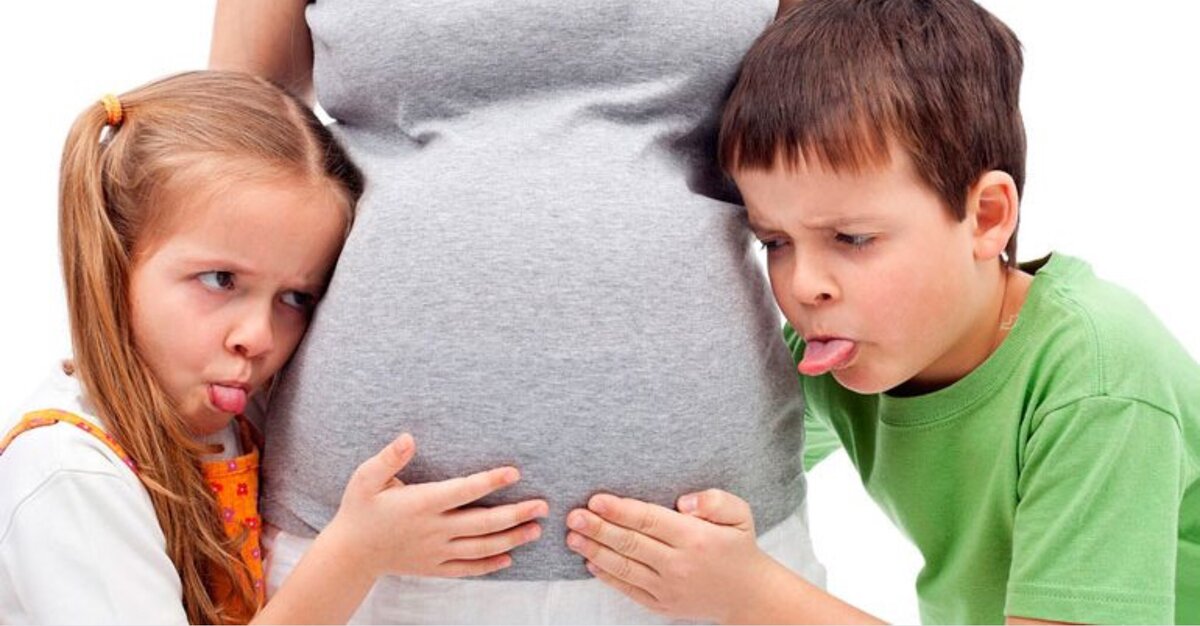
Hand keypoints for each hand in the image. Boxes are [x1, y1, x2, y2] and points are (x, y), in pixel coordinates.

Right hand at [325, 434, 548, 578]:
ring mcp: (435, 552)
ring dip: (511, 539)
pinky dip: (489, 565)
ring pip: (480, 548)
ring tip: (535, 530)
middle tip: (542, 506)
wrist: (350, 553)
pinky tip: (509, 558)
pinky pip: (467, 569)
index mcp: (420, 504)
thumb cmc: (359, 509)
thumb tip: (409, 437)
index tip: (515, 472)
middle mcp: (432, 530)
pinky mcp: (434, 568)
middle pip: (482, 523)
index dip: (490, 480)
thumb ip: (388, 458)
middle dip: (515, 514)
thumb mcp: (365, 478)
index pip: (463, 491)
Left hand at [565, 489, 776, 622]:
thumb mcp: (739, 514)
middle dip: (598, 529)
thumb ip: (714, 501)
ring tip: (573, 537)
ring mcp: (668, 588)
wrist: (747, 594)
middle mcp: (678, 564)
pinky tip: (590, 562)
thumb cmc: (738, 546)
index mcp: (695, 538)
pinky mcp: (661, 604)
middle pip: (630, 543)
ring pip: (624, 567)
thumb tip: (683, 502)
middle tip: (573, 516)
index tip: (596, 499)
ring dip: (595, 551)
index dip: (620, 510)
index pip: (649, 520)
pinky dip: (607, 576)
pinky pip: (629, 589)